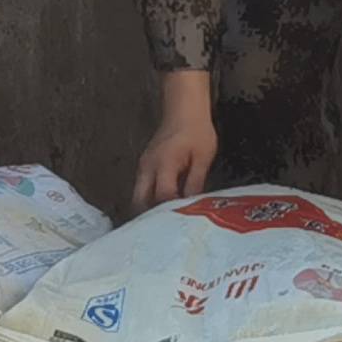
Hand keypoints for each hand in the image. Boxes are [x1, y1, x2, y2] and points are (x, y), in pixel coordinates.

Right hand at [133, 71, 219, 210]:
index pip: (163, 196)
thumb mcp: (203, 158)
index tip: (182, 223)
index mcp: (164, 164)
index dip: (171, 212)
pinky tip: (162, 209)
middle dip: (151, 218)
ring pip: (138, 196)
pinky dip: (148, 201)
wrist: (184, 109)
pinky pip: (142, 189)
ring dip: (148, 210)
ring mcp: (143, 167)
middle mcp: (147, 168)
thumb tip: (192, 207)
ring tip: (164, 224)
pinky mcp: (145, 166)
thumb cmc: (196, 131)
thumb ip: (195, 183)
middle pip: (140, 201)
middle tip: (166, 232)